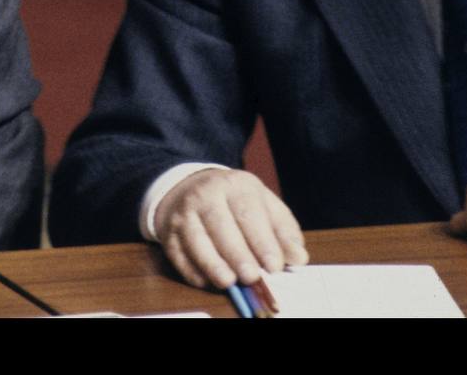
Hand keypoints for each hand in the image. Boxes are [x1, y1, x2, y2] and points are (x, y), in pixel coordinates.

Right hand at [153, 168, 306, 288]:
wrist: (190, 187)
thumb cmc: (234, 202)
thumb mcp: (263, 205)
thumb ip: (283, 231)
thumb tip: (298, 258)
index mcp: (235, 185)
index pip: (249, 212)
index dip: (262, 240)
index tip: (274, 265)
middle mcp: (206, 194)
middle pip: (220, 224)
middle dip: (237, 253)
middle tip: (252, 276)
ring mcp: (184, 213)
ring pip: (195, 239)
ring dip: (211, 263)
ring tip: (228, 281)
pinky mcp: (168, 232)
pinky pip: (177, 253)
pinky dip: (191, 270)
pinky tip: (206, 281)